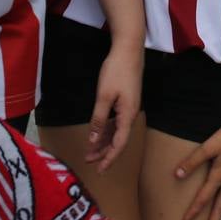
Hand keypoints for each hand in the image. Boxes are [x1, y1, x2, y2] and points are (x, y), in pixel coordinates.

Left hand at [85, 41, 142, 171]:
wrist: (129, 50)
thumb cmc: (116, 71)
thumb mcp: (104, 96)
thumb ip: (99, 119)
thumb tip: (94, 140)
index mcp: (128, 115)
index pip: (119, 144)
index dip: (109, 158)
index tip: (99, 169)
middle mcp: (131, 114)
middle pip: (118, 139)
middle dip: (104, 152)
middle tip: (89, 161)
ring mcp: (129, 107)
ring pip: (117, 130)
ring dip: (104, 141)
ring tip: (91, 150)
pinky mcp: (126, 100)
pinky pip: (117, 121)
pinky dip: (107, 129)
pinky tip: (98, 132)